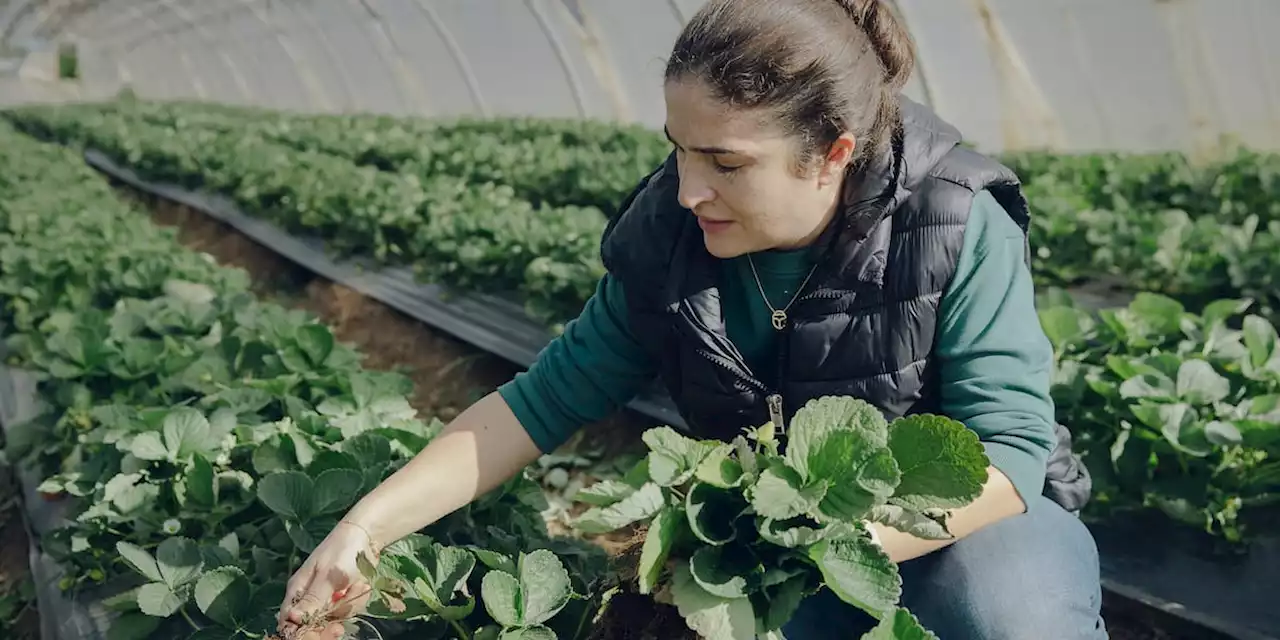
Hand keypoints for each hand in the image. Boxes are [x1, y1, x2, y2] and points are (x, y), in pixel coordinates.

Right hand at [277, 520, 379, 638]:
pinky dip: (358, 598)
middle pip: (315, 623)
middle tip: (346, 596)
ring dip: (350, 602)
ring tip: (357, 582)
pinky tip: (362, 583)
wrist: (368, 536)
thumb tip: (292, 619)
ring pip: (335, 617)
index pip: (289, 619)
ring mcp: (328, 598)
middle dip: (335, 613)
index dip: (302, 628)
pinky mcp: (343, 597)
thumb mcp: (328, 577)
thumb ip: (312, 600)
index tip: (321, 627)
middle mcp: (310, 597)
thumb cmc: (343, 551)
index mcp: (298, 590)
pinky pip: (349, 609)